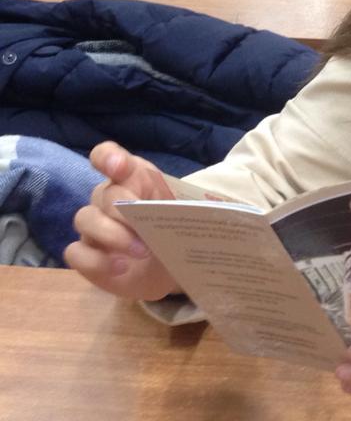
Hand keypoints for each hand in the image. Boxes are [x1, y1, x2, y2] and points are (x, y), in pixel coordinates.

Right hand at [64, 141, 179, 300]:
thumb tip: (200, 207)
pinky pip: (76, 253)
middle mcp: (107, 198)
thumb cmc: (174, 230)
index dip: (108, 157)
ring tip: (141, 251)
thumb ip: (184, 203)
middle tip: (144, 228)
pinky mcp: (85, 256)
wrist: (169, 269)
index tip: (118, 165)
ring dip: (112, 235)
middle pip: (103, 194)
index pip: (107, 156)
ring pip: (85, 219)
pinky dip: (97, 261)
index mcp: (133, 179)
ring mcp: (93, 227)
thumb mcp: (185, 213)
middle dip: (123, 209)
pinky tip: (121, 267)